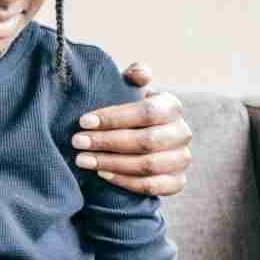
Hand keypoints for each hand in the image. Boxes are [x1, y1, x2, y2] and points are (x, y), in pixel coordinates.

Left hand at [71, 62, 192, 196]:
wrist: (142, 141)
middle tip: (77, 142)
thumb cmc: (130, 112)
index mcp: (172, 106)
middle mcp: (182, 133)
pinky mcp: (177, 182)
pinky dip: (125, 181)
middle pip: (146, 141)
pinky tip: (102, 174)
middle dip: (107, 142)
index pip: (147, 112)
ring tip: (83, 160)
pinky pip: (152, 186)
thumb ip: (133, 77)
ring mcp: (182, 159)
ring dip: (111, 163)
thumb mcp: (130, 91)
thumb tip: (138, 73)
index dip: (114, 118)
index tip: (83, 121)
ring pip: (148, 165)